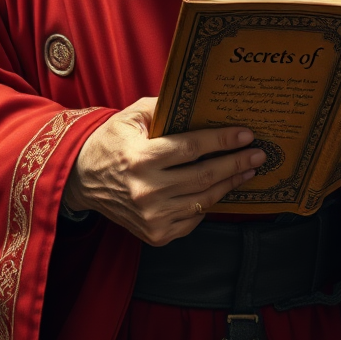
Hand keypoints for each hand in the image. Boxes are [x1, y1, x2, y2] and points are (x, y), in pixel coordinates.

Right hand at [63, 97, 265, 245]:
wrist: (82, 179)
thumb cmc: (111, 141)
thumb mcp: (130, 116)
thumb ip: (162, 108)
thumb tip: (199, 105)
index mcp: (140, 158)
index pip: (191, 148)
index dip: (221, 141)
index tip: (246, 135)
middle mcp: (146, 190)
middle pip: (204, 176)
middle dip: (236, 164)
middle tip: (258, 154)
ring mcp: (152, 217)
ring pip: (203, 201)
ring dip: (229, 185)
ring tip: (247, 171)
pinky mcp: (155, 234)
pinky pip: (193, 219)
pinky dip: (208, 203)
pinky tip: (220, 189)